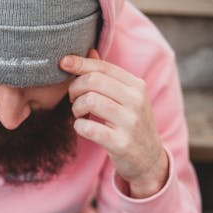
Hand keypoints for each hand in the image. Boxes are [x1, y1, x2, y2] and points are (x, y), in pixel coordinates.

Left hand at [62, 49, 168, 197]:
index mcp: (137, 86)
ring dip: (76, 107)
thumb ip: (108, 77)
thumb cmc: (131, 125)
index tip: (63, 63)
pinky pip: (89, 128)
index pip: (103, 67)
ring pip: (90, 101)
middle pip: (94, 81)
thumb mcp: (126, 98)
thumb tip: (90, 52)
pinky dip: (79, 126)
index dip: (80, 63)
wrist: (149, 160)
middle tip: (73, 99)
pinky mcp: (121, 143)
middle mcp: (136, 101)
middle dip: (75, 88)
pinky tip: (82, 127)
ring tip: (79, 113)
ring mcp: (130, 122)